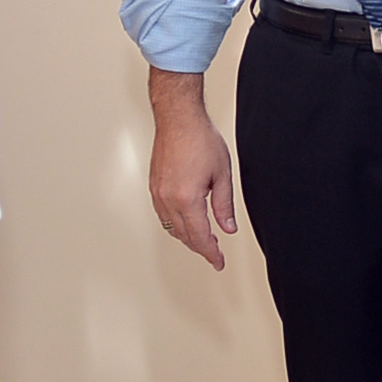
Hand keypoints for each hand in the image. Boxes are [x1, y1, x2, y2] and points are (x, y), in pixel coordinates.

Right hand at [146, 67, 238, 271]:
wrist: (178, 119)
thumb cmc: (200, 140)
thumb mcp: (222, 174)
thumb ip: (224, 205)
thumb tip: (228, 228)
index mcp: (187, 199)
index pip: (200, 237)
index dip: (211, 253)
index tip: (219, 262)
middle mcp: (168, 199)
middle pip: (185, 236)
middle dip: (201, 248)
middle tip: (215, 254)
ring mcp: (158, 193)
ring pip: (172, 227)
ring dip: (188, 237)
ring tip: (204, 240)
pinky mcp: (154, 187)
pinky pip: (163, 215)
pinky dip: (176, 224)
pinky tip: (186, 222)